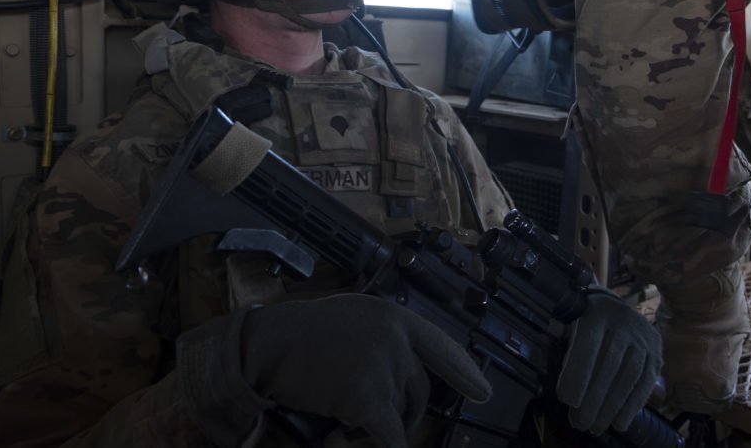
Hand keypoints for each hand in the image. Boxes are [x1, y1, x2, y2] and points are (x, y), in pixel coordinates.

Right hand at [241, 294, 490, 447]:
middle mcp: (396, 337)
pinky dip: (389, 445)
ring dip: (379, 425)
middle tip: (381, 422)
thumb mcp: (350, 318)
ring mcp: (384, 366)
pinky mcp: (368, 397)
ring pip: (400, 412)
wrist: (267, 345)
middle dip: (404, 411)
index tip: (483, 392)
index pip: (440, 346)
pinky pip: (390, 436)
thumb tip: (400, 372)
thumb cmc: (299, 335)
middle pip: (418, 387)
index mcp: (393, 316)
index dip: (464, 372)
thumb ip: (380, 339)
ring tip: (346, 422)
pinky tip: (374, 441)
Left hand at [556, 290, 662, 434]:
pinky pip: (647, 380)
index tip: (568, 401)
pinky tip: (620, 421)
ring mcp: (642, 335)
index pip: (588, 345)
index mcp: (596, 313)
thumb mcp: (573, 328)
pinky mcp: (656, 350)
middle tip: (580, 423)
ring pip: (630, 374)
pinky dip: (633, 404)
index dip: (578, 373)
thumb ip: (572, 357)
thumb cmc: (587, 324)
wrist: (615, 306)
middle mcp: (623, 322)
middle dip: (594, 399)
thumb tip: (570, 397)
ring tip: (598, 426)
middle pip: (609, 363)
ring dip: (613, 406)